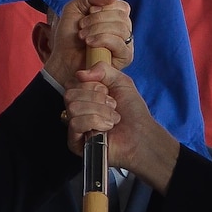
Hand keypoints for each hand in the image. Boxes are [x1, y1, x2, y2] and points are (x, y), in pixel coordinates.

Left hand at [42, 0, 133, 88]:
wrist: (62, 60)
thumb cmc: (68, 36)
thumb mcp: (75, 7)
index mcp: (114, 19)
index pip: (122, 7)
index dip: (105, 6)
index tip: (89, 11)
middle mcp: (122, 31)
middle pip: (122, 16)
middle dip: (98, 19)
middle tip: (81, 26)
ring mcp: (125, 45)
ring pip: (121, 29)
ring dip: (98, 29)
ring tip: (83, 36)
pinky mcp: (124, 59)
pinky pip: (120, 44)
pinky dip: (103, 40)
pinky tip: (89, 43)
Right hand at [75, 63, 179, 191]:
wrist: (142, 136)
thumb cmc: (134, 113)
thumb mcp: (121, 82)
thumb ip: (102, 69)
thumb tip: (80, 73)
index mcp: (84, 97)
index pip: (72, 83)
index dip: (91, 85)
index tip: (108, 92)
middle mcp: (77, 111)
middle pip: (70, 94)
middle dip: (96, 98)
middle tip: (112, 106)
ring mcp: (75, 127)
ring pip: (73, 108)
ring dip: (99, 111)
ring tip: (113, 118)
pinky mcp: (75, 143)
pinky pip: (75, 123)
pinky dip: (95, 122)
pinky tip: (107, 127)